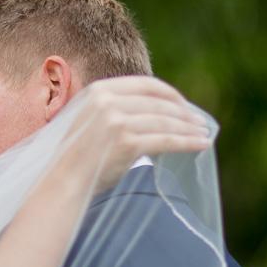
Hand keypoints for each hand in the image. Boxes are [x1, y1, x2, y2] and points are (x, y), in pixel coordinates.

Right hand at [64, 76, 211, 192]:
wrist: (63, 182)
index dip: (170, 94)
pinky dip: (188, 142)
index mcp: (99, 91)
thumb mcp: (90, 120)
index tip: (185, 105)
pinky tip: (201, 145)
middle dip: (185, 113)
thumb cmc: (78, 157)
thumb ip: (114, 109)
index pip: (146, 85)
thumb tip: (154, 110)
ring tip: (204, 134)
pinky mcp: (127, 143)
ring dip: (190, 129)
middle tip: (201, 122)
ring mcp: (117, 122)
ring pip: (165, 122)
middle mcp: (108, 102)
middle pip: (159, 104)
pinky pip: (166, 141)